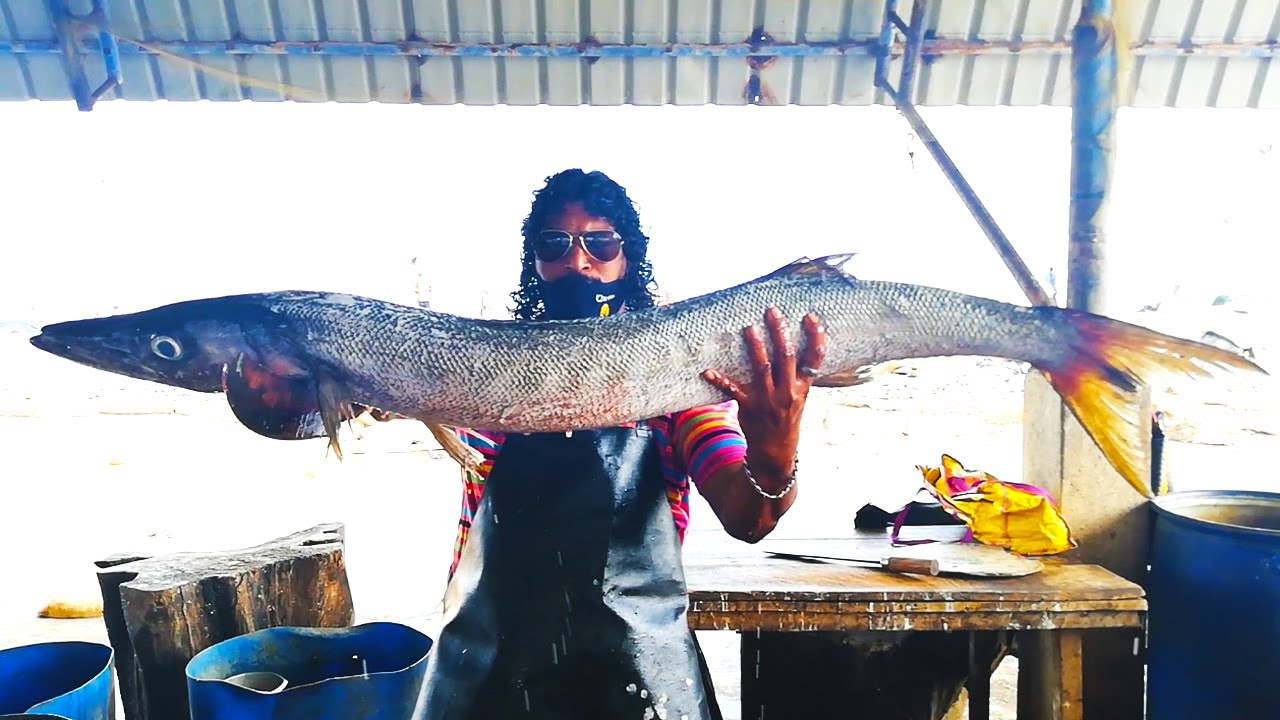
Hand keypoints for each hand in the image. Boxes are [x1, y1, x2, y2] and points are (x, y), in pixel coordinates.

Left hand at [702, 307, 827, 482]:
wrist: (775, 453)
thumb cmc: (786, 420)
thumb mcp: (800, 399)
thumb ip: (797, 376)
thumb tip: (792, 346)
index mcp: (802, 388)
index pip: (814, 359)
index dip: (815, 337)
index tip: (810, 316)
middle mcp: (787, 392)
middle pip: (786, 357)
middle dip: (779, 332)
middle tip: (772, 311)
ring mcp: (768, 400)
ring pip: (762, 368)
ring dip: (755, 347)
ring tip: (748, 328)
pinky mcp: (748, 408)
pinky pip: (732, 391)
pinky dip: (719, 380)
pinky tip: (708, 371)